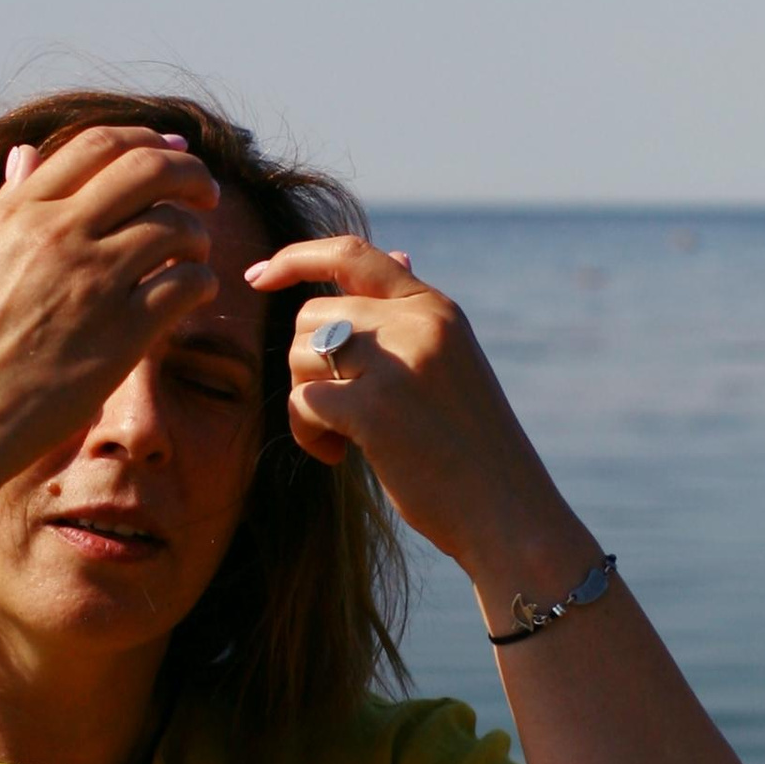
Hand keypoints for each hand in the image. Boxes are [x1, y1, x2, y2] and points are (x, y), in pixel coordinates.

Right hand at [0, 124, 220, 486]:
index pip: (98, 144)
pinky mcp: (122, 334)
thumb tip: (24, 154)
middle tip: (204, 191)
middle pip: (149, 170)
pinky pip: (188, 285)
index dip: (145, 140)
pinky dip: (201, 281)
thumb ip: (3, 205)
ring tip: (195, 251)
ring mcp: (93, 282)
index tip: (168, 151)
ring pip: (177, 225)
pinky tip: (194, 292)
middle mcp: (58, 235)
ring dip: (198, 232)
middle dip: (189, 172)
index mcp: (18, 212)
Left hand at [243, 235, 591, 600]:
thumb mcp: (452, 361)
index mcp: (435, 308)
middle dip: (303, 363)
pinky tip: (336, 456)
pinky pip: (303, 401)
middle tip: (332, 410)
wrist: (507, 511)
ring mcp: (398, 364)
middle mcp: (418, 323)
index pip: (351, 253)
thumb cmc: (472, 444)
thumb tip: (397, 252)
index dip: (294, 258)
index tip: (257, 275)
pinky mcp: (375, 409)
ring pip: (300, 353)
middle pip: (311, 314)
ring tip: (338, 438)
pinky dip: (306, 433)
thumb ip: (413, 315)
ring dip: (304, 400)